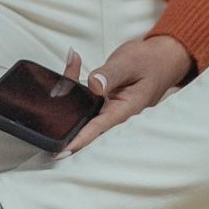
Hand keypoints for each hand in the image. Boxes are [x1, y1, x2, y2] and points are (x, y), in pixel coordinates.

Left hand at [57, 34, 193, 156]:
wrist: (162, 57)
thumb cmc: (149, 61)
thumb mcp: (129, 63)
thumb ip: (110, 74)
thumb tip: (93, 85)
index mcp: (126, 109)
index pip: (100, 127)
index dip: (81, 139)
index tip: (64, 150)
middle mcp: (116, 111)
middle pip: (88, 121)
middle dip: (68, 127)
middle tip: (46, 136)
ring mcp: (109, 105)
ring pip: (84, 108)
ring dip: (68, 101)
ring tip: (52, 98)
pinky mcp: (105, 97)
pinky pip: (85, 96)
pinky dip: (74, 85)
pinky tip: (70, 68)